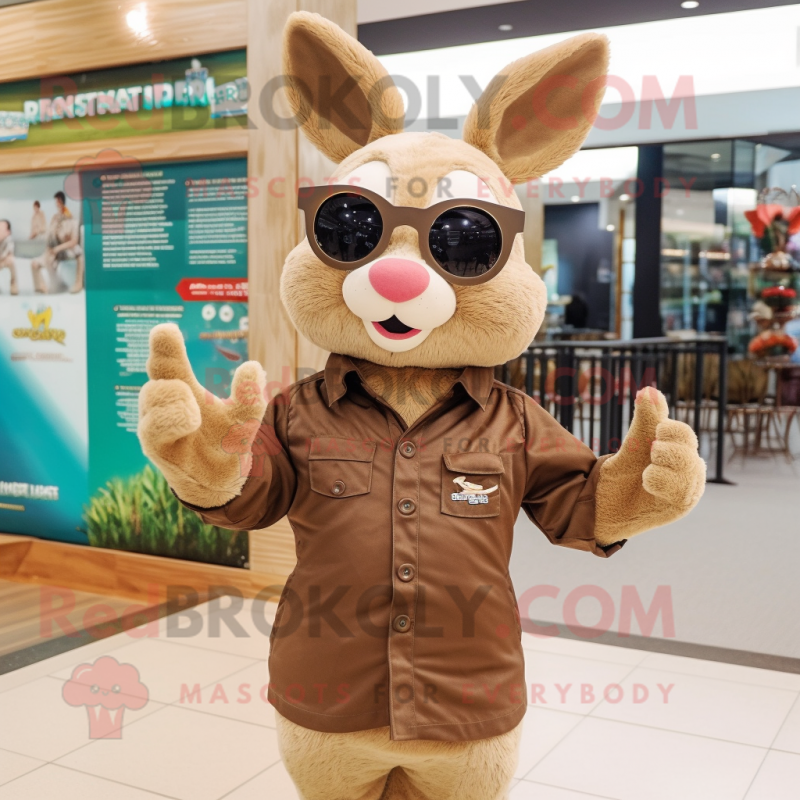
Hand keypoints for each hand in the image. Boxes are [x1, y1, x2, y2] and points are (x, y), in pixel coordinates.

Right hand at [137, 323, 266, 506]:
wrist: (216, 483)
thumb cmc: (222, 441)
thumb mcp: (242, 419)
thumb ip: (248, 398)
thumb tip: (254, 367)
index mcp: (182, 388)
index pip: (167, 361)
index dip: (164, 344)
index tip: (166, 328)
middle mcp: (163, 403)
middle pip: (157, 374)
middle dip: (169, 364)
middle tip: (195, 390)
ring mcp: (154, 424)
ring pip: (153, 396)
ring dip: (178, 400)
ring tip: (196, 416)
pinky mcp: (154, 447)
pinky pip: (153, 427)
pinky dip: (174, 420)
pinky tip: (192, 422)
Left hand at [595, 388, 705, 544]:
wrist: (604, 508)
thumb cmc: (622, 477)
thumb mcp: (633, 444)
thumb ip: (645, 421)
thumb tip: (649, 389)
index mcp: (680, 453)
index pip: (686, 435)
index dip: (669, 429)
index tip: (653, 434)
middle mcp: (690, 472)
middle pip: (690, 450)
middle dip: (665, 447)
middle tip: (649, 452)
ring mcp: (687, 491)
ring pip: (688, 468)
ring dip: (662, 463)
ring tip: (646, 470)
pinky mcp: (680, 508)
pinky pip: (680, 490)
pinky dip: (659, 480)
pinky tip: (646, 482)